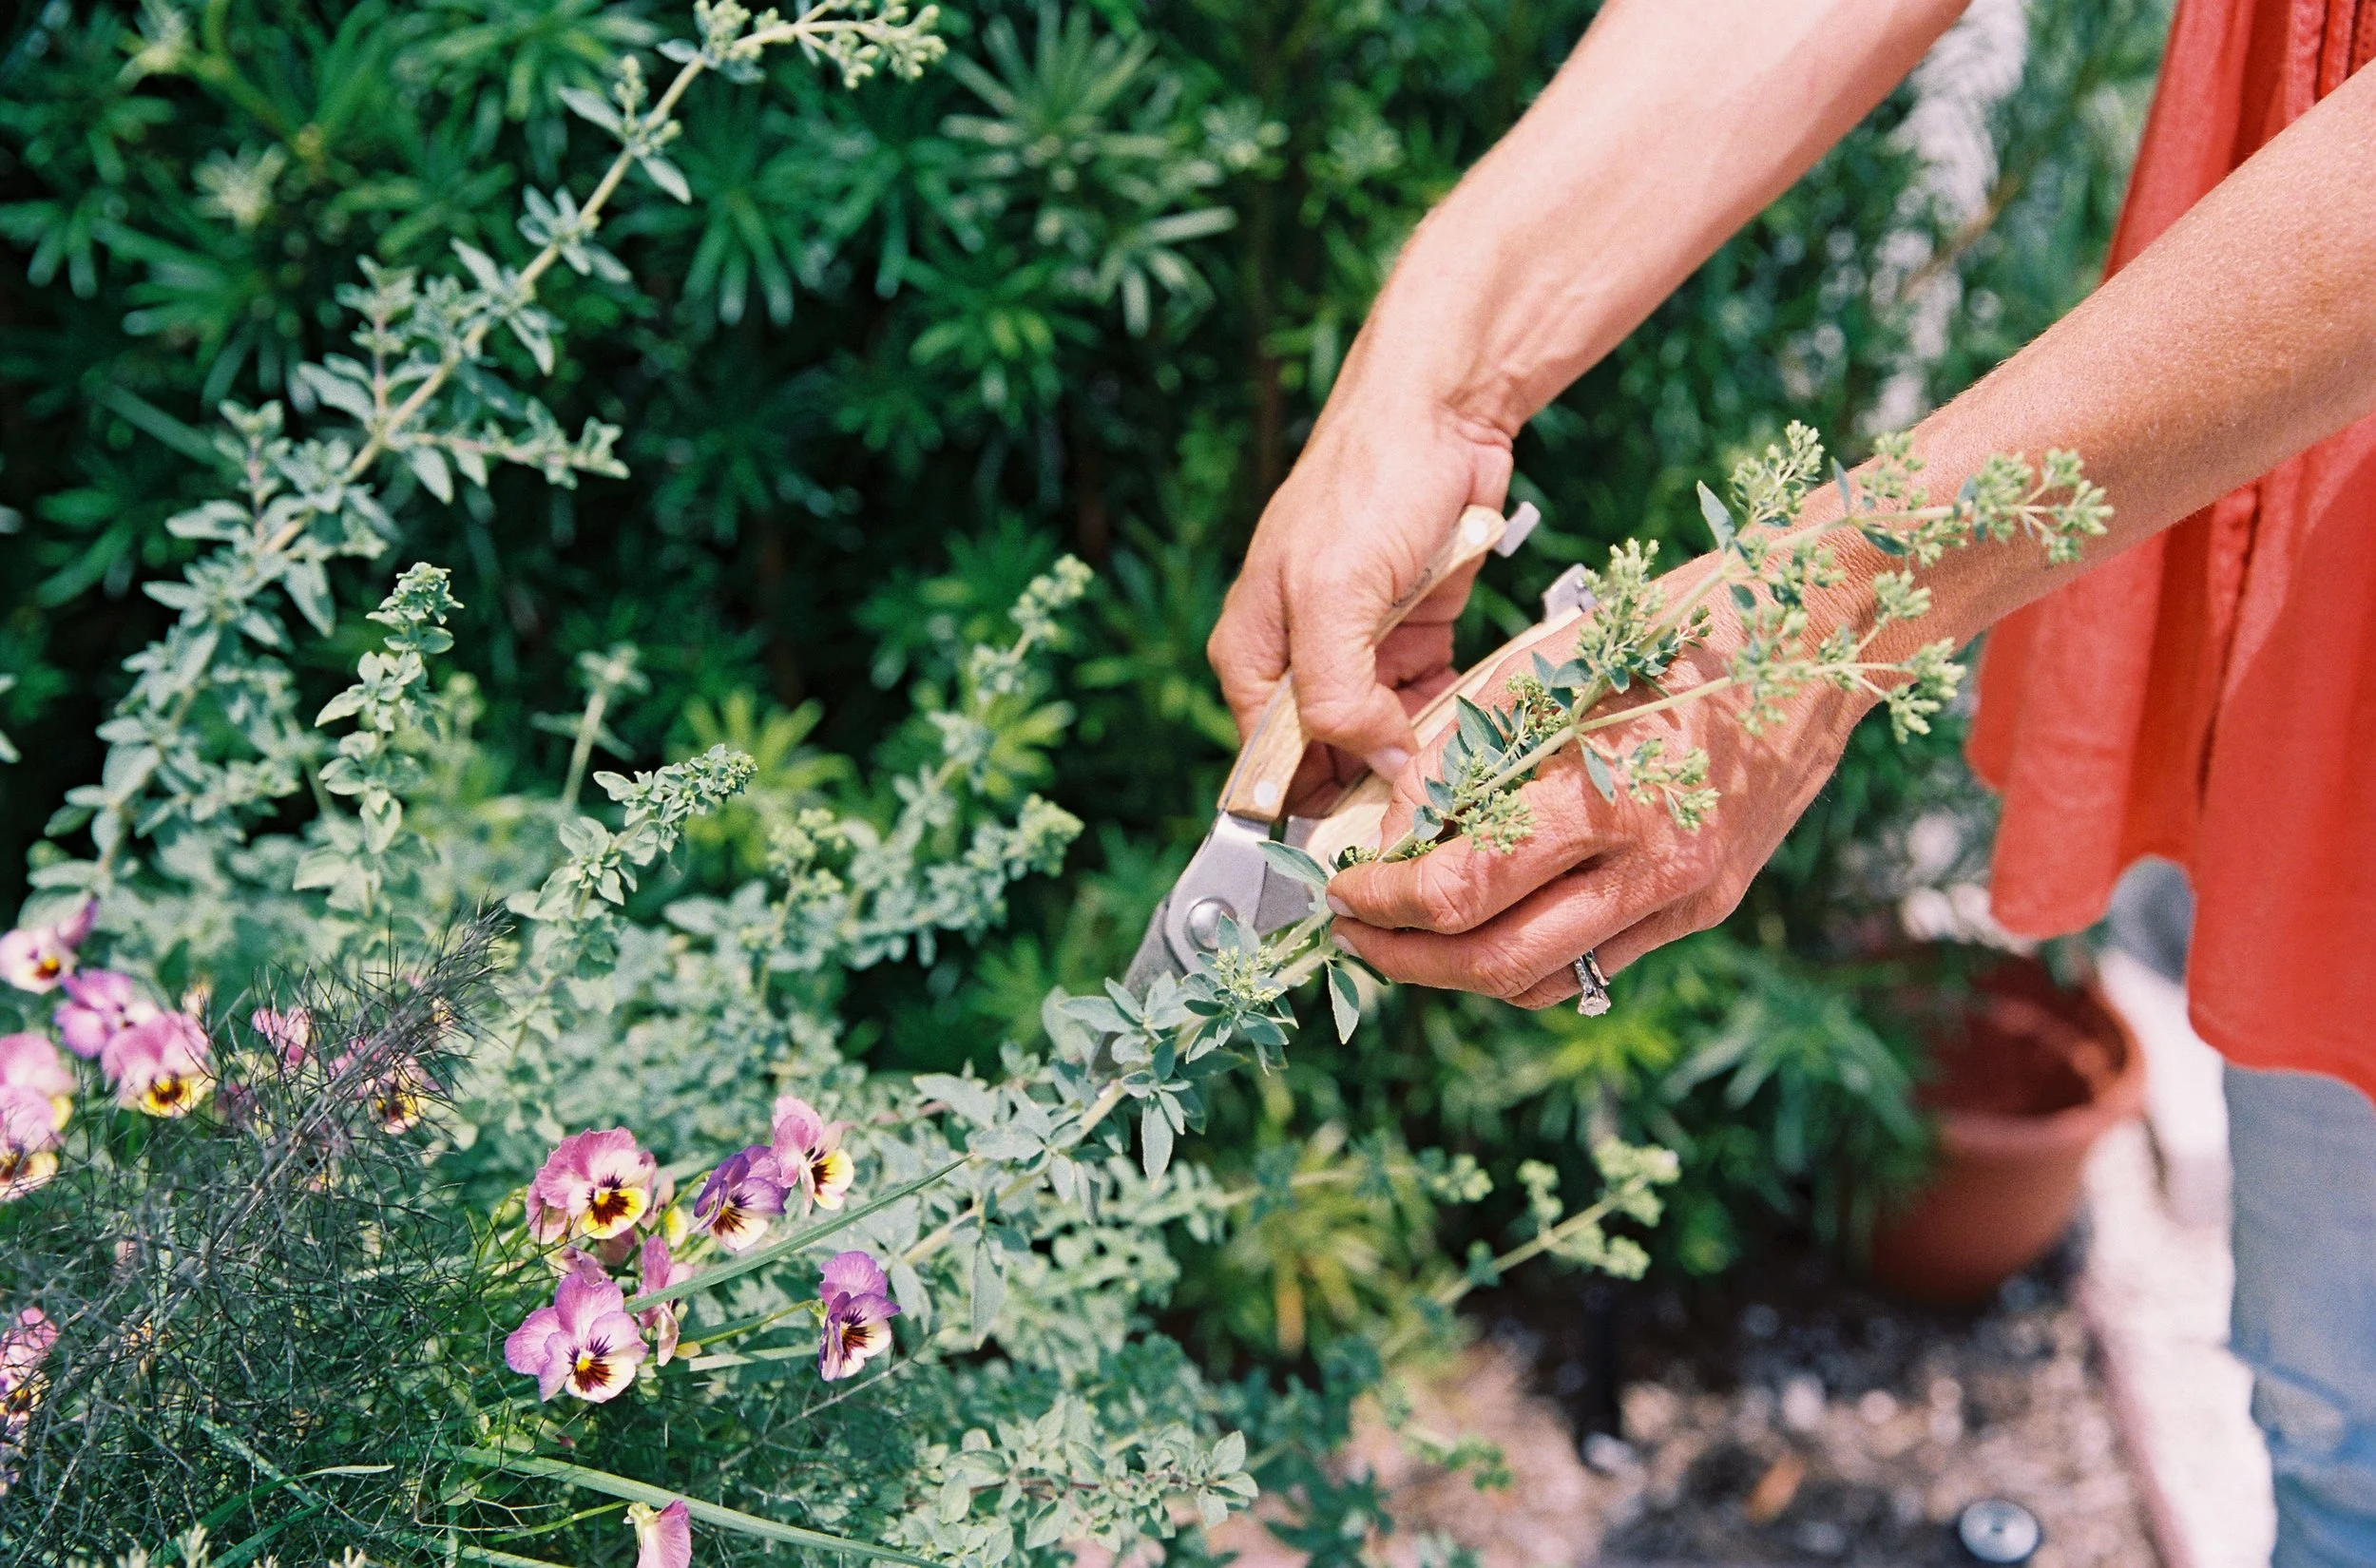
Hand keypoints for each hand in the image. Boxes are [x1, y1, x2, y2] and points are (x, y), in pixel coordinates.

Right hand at [1207, 390, 1514, 790]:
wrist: (1441, 413)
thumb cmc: (1368, 486)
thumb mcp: (1335, 596)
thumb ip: (1338, 693)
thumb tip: (1376, 765)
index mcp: (1254, 657)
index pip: (1269, 769)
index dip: (1316, 811)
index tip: (1372, 844)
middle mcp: (1299, 662)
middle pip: (1329, 763)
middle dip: (1375, 789)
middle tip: (1430, 815)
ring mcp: (1358, 650)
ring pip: (1383, 740)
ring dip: (1418, 760)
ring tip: (1460, 781)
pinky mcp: (1413, 636)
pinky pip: (1427, 703)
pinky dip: (1446, 721)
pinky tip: (1475, 733)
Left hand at [1323, 570, 1874, 1004]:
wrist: (1827, 636)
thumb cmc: (1685, 623)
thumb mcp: (1564, 660)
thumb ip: (1474, 742)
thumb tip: (1396, 813)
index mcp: (1612, 801)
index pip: (1463, 889)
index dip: (1386, 900)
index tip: (1339, 886)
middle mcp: (1656, 871)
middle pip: (1496, 962)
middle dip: (1408, 959)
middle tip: (1351, 933)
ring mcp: (1689, 899)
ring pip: (1546, 981)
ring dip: (1462, 971)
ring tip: (1405, 935)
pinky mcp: (1707, 904)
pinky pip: (1596, 961)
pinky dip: (1528, 953)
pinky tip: (1486, 918)